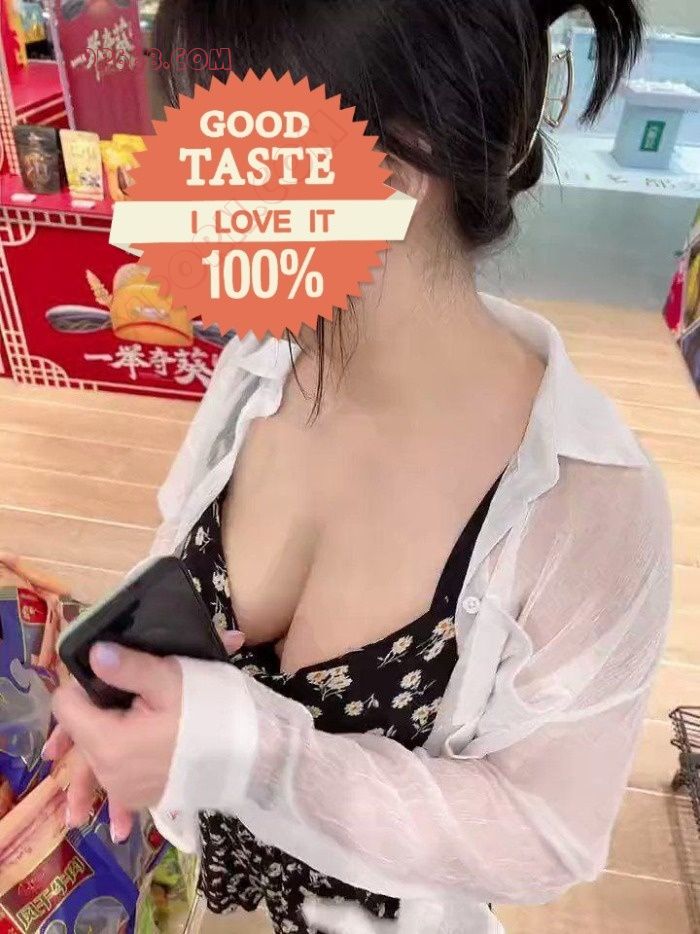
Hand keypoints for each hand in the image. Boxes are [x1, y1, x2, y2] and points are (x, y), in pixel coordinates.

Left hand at [45, 630, 243, 841]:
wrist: (253, 756)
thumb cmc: (212, 713)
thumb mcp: (172, 679)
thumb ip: (129, 667)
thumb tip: (94, 652)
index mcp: (108, 741)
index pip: (66, 706)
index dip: (80, 684)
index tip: (101, 673)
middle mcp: (109, 773)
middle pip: (79, 736)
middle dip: (85, 715)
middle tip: (95, 696)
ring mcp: (127, 791)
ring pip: (95, 765)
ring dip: (88, 759)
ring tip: (70, 764)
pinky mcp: (145, 800)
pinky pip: (118, 786)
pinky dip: (113, 782)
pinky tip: (112, 800)